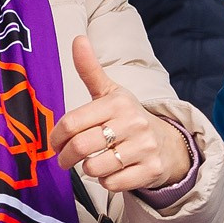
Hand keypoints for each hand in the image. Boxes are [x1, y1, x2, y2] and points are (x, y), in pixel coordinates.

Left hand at [49, 36, 191, 193]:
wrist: (168, 142)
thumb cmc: (129, 116)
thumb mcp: (110, 92)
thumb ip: (90, 69)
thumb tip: (78, 39)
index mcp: (117, 102)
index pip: (72, 122)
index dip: (57, 136)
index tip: (55, 142)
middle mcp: (133, 123)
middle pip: (81, 147)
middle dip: (65, 156)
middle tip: (64, 158)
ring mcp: (144, 148)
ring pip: (95, 168)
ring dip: (87, 169)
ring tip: (91, 162)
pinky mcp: (151, 170)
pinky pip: (113, 184)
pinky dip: (106, 182)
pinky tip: (110, 171)